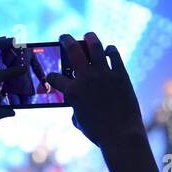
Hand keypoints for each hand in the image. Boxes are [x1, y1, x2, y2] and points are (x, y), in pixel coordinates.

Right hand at [45, 33, 146, 150]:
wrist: (121, 135)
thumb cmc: (98, 132)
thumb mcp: (79, 121)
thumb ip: (75, 107)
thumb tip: (78, 101)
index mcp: (72, 91)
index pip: (55, 77)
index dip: (51, 77)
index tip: (51, 77)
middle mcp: (86, 78)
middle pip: (73, 50)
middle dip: (66, 40)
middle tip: (64, 37)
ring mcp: (104, 74)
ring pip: (95, 46)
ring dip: (89, 38)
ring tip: (87, 36)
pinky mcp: (121, 75)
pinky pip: (114, 56)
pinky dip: (110, 51)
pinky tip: (108, 50)